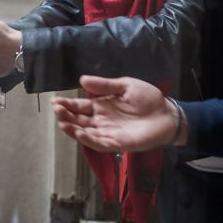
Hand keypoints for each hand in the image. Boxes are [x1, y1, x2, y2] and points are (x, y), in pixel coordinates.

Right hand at [51, 75, 180, 151]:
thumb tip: (82, 80)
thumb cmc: (147, 99)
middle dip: (66, 116)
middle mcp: (102, 120)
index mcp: (102, 106)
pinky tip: (80, 133)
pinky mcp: (117, 143)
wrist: (167, 114)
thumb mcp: (125, 86)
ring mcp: (109, 132)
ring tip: (62, 123)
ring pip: (86, 133)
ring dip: (73, 129)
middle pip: (79, 120)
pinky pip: (99, 143)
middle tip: (57, 110)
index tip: (55, 101)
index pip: (80, 107)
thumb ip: (105, 85)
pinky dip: (88, 139)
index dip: (67, 105)